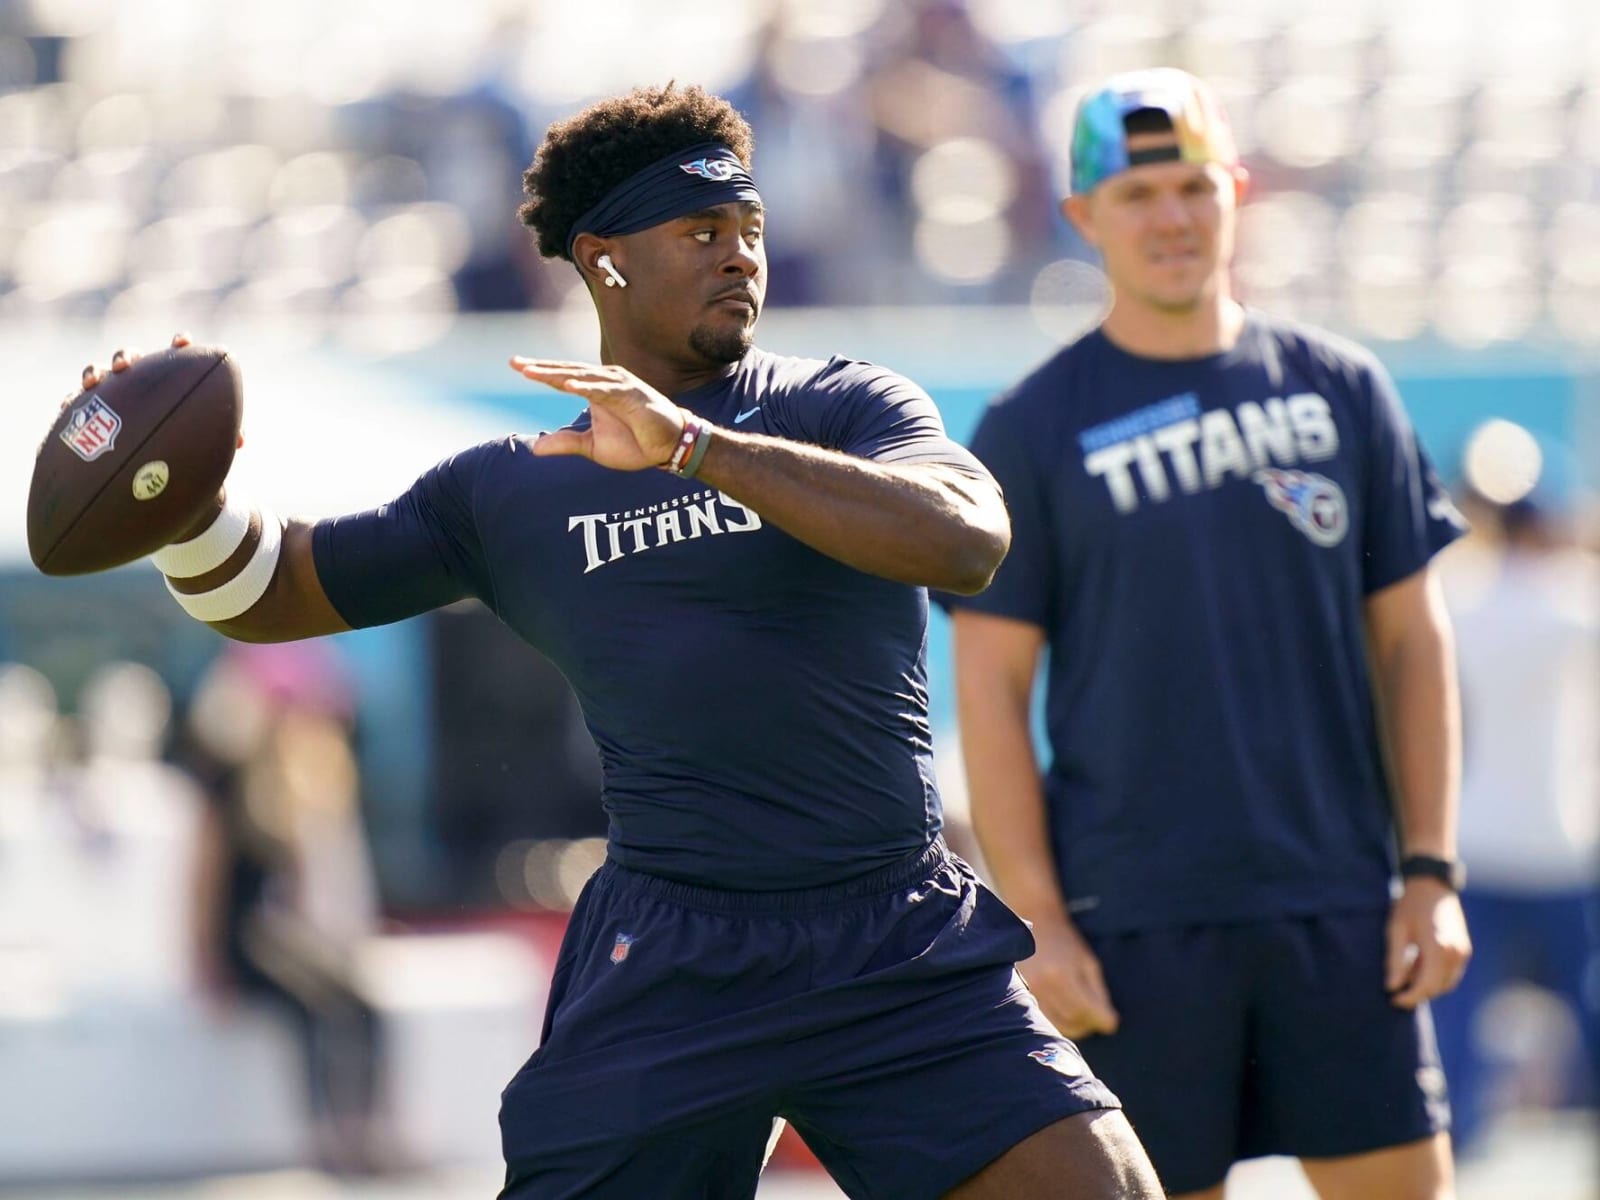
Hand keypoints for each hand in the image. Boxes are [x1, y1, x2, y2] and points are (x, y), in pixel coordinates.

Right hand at [74, 333, 245, 453]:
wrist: (147, 472)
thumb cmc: (179, 451)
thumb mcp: (199, 446)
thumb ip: (218, 438)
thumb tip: (239, 440)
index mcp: (164, 383)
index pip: (173, 356)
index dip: (178, 345)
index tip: (183, 342)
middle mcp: (135, 382)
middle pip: (128, 357)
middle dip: (125, 356)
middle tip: (125, 366)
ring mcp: (109, 395)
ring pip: (98, 373)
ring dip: (94, 372)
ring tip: (92, 382)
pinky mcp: (86, 413)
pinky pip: (74, 404)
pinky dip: (70, 402)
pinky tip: (67, 409)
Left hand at [510, 357, 685, 471]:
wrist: (670, 448)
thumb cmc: (636, 444)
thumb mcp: (592, 446)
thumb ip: (566, 443)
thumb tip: (534, 448)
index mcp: (596, 390)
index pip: (563, 377)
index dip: (540, 371)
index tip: (515, 365)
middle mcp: (606, 382)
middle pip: (568, 371)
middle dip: (541, 367)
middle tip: (515, 363)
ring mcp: (619, 386)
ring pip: (583, 377)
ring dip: (557, 374)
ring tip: (532, 373)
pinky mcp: (632, 396)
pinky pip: (605, 390)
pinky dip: (586, 387)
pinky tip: (567, 386)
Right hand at [1021, 923, 1119, 1039]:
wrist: (1035, 922)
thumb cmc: (1066, 942)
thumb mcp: (1088, 963)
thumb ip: (1099, 994)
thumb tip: (1110, 1025)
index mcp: (1063, 974)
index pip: (1087, 1010)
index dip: (1102, 1020)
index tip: (1112, 1023)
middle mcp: (1043, 985)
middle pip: (1072, 1019)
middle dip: (1088, 1024)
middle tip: (1097, 1019)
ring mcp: (1030, 990)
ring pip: (1057, 1023)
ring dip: (1074, 1026)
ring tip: (1083, 1017)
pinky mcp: (1022, 993)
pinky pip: (1044, 1018)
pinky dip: (1058, 1021)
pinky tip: (1066, 1012)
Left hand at [1386, 879, 1471, 1008]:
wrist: (1432, 884)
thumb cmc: (1409, 905)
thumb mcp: (1396, 931)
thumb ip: (1395, 961)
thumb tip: (1391, 987)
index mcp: (1439, 948)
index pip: (1426, 985)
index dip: (1409, 997)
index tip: (1393, 999)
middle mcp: (1456, 953)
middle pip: (1437, 987)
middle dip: (1417, 993)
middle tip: (1396, 991)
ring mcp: (1463, 952)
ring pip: (1446, 983)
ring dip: (1426, 985)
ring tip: (1405, 974)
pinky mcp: (1464, 950)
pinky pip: (1451, 973)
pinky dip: (1435, 976)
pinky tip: (1417, 966)